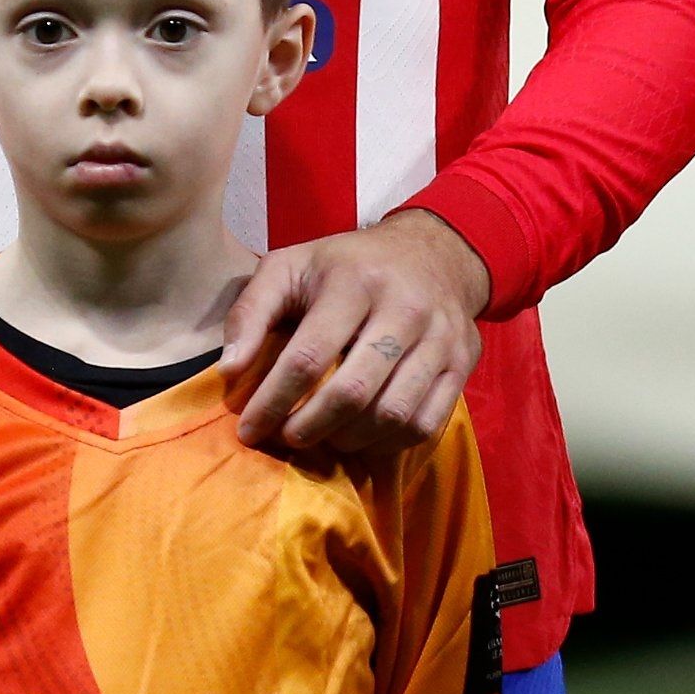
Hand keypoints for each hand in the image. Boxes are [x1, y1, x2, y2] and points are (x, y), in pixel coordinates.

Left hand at [221, 211, 491, 455]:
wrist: (435, 251)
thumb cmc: (348, 265)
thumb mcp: (290, 267)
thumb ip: (250, 312)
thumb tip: (230, 370)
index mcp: (355, 281)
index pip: (308, 357)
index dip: (272, 401)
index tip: (248, 428)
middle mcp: (406, 307)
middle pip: (354, 392)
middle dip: (309, 428)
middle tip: (286, 437)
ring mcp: (442, 337)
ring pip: (393, 413)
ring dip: (348, 439)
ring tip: (323, 436)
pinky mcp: (464, 362)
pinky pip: (427, 422)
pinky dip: (389, 442)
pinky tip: (362, 435)